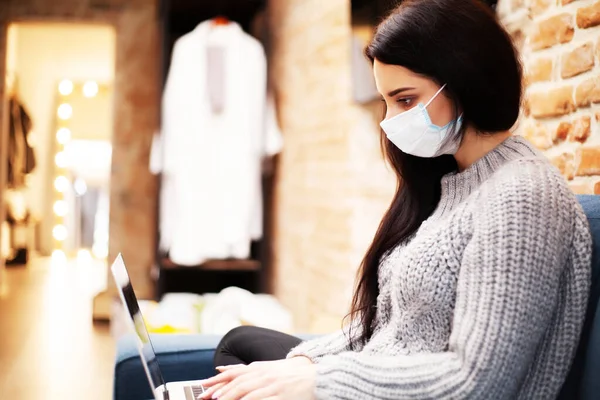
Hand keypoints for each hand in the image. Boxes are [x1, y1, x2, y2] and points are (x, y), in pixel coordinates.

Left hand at [200, 357, 315, 399]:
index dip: (218, 381)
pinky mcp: (281, 396)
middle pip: (239, 383)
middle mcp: (264, 375)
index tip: (204, 388)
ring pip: (248, 392)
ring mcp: (273, 386)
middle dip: (222, 392)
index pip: (234, 374)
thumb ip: (244, 369)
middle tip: (209, 398)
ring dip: (232, 398)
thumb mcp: (265, 367)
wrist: (314, 376)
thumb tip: (221, 369)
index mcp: (259, 368)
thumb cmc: (288, 373)